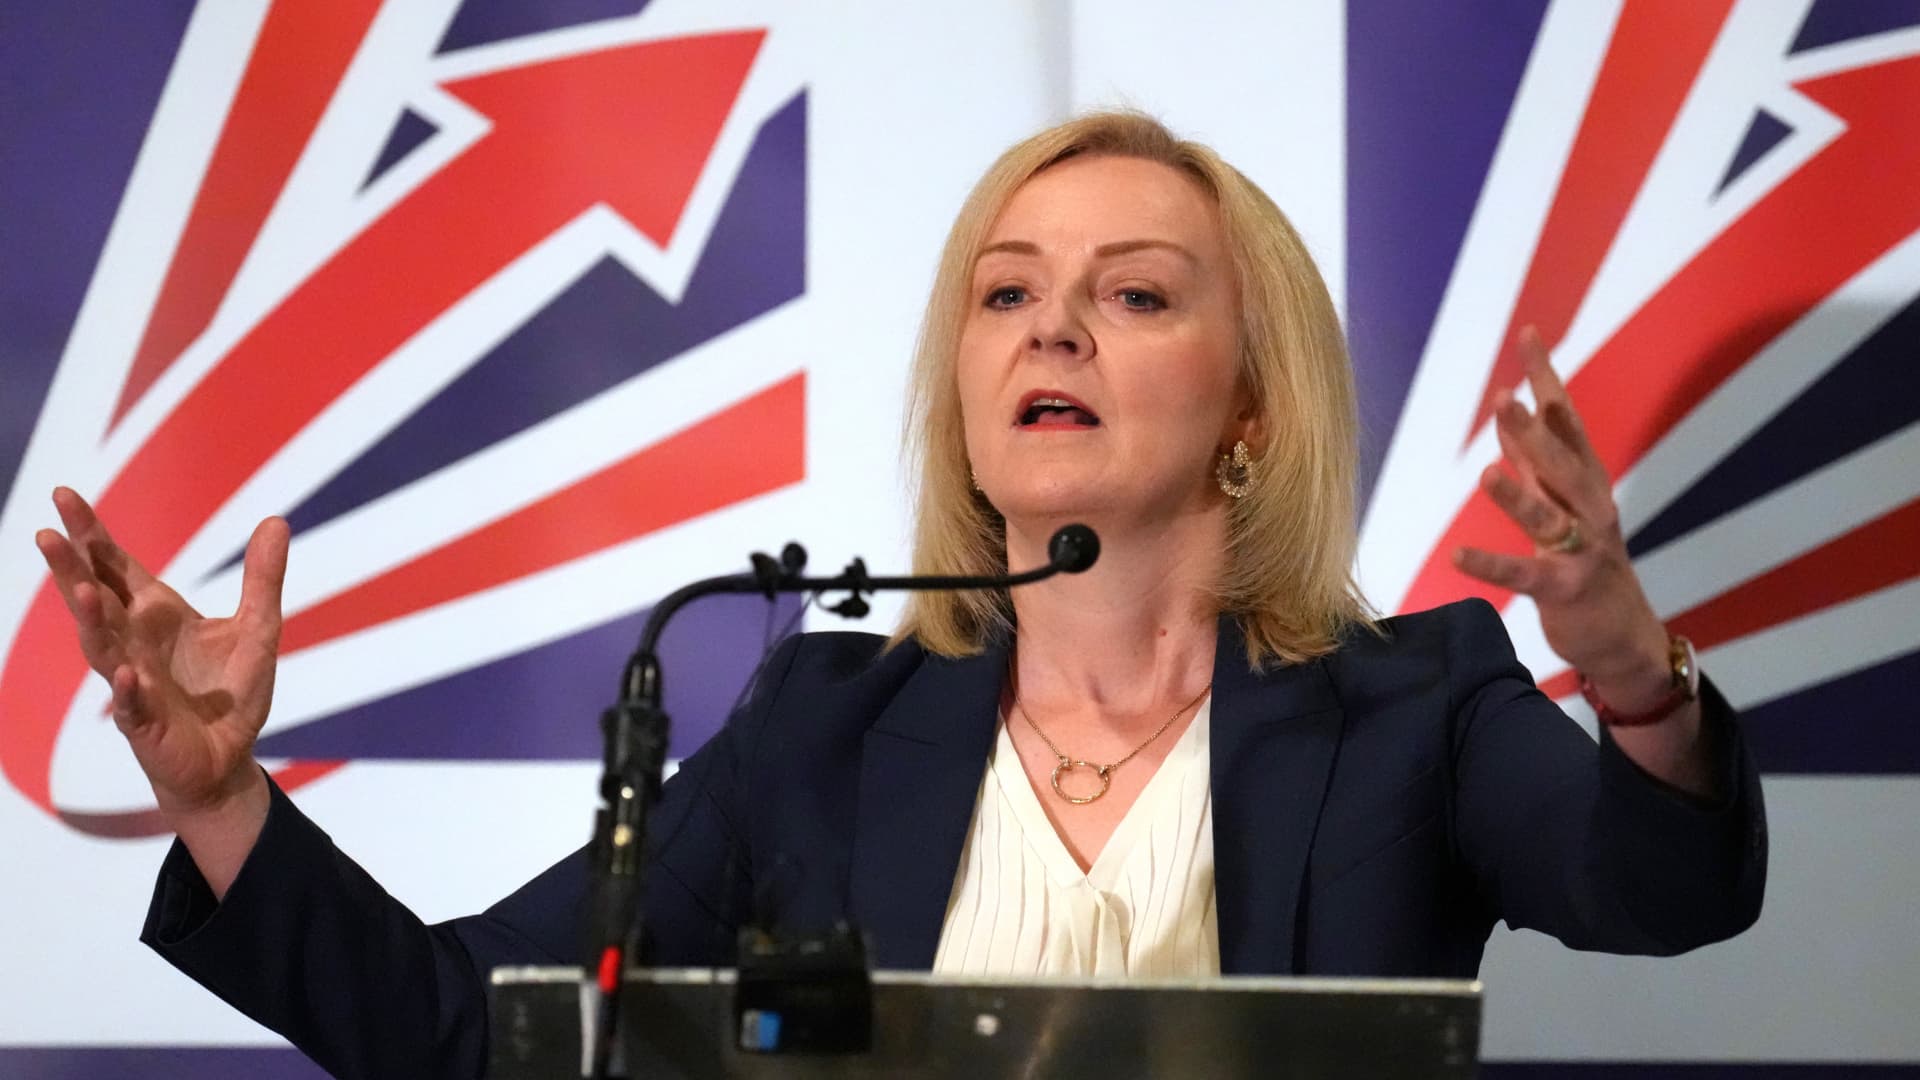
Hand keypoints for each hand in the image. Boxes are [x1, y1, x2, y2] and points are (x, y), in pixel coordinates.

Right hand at [34, 487, 288, 821]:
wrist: (228, 757)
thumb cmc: (229, 693)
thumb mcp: (258, 628)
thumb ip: (262, 578)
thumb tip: (276, 521)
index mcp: (155, 614)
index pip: (114, 567)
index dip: (91, 535)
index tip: (65, 497)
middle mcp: (134, 643)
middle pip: (94, 599)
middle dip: (70, 568)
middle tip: (47, 533)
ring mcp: (134, 682)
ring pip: (102, 648)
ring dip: (90, 621)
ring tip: (79, 590)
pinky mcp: (146, 723)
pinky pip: (131, 705)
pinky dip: (128, 690)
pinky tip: (127, 674)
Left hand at [1451, 329, 1672, 710]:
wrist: (1622, 633)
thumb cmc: (1586, 561)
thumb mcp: (1562, 504)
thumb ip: (1535, 463)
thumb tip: (1510, 418)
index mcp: (1585, 482)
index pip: (1566, 420)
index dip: (1547, 378)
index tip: (1528, 336)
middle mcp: (1590, 509)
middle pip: (1563, 463)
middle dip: (1537, 431)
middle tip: (1506, 398)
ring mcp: (1581, 550)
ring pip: (1550, 517)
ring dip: (1517, 497)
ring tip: (1485, 474)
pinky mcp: (1564, 590)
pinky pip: (1525, 576)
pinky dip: (1492, 566)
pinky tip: (1458, 557)